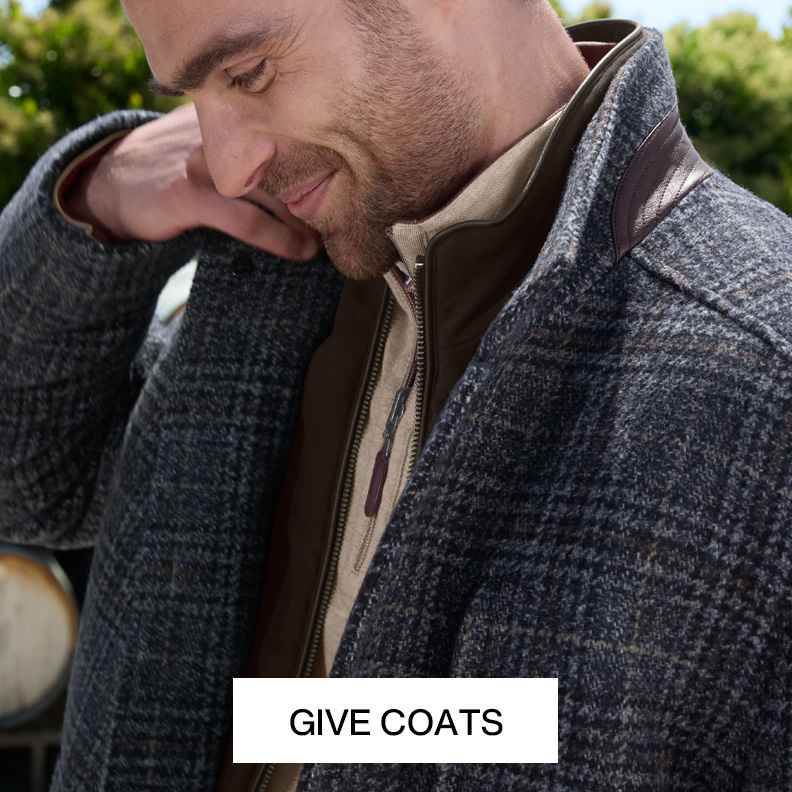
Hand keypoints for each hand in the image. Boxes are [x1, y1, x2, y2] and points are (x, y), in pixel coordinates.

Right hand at [62, 103, 321, 260]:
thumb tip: (305, 178)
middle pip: (287, 166)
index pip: (286, 139)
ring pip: (274, 194)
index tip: (342, 192)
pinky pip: (248, 221)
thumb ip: (249, 153)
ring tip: (325, 241)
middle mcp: (218, 135)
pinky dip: (280, 239)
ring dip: (307, 222)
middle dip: (318, 196)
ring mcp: (204, 165)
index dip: (318, 168)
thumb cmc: (170, 172)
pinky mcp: (191, 196)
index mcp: (227, 121)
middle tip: (343, 221)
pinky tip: (300, 251)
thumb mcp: (211, 149)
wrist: (110, 186)